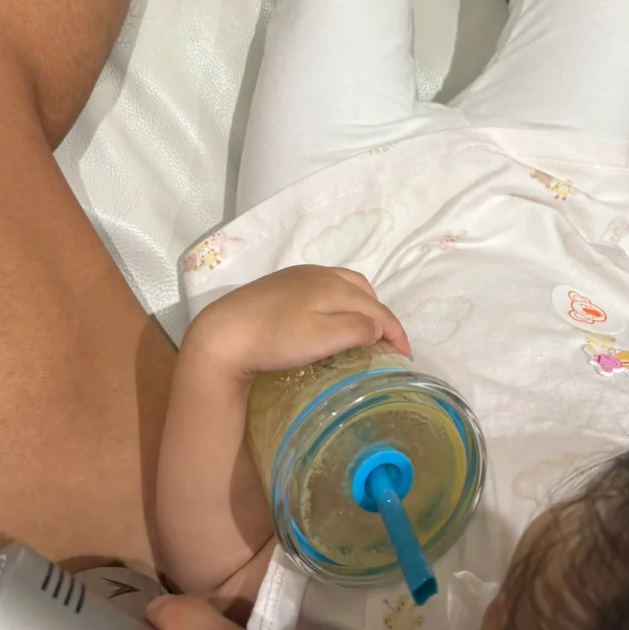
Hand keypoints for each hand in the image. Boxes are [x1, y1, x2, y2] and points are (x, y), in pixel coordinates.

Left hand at [184, 265, 409, 381]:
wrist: (222, 333)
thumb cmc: (274, 339)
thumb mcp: (320, 339)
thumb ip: (355, 329)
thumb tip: (379, 326)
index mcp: (333, 286)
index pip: (376, 307)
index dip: (395, 330)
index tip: (406, 355)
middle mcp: (319, 274)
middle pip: (363, 290)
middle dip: (380, 313)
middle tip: (386, 341)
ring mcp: (297, 276)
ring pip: (343, 284)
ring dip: (360, 304)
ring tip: (363, 328)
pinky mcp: (279, 285)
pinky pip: (322, 287)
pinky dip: (339, 301)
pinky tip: (329, 317)